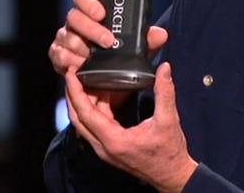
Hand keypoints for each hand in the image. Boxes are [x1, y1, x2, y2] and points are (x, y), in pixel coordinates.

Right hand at [48, 0, 166, 74]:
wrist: (110, 84)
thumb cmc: (122, 58)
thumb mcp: (138, 49)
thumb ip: (148, 40)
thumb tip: (160, 34)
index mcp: (93, 14)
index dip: (89, 3)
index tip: (102, 13)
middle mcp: (76, 24)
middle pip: (74, 17)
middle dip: (91, 29)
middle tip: (108, 41)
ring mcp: (66, 39)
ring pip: (67, 37)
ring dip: (81, 48)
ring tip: (94, 56)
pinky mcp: (59, 56)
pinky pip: (59, 55)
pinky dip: (70, 61)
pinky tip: (81, 65)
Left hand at [64, 62, 197, 192]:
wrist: (173, 176)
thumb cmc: (170, 152)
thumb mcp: (168, 120)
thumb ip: (165, 92)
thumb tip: (164, 68)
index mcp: (114, 140)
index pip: (85, 113)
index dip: (76, 92)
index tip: (71, 75)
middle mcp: (104, 147)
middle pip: (78, 119)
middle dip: (73, 95)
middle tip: (73, 74)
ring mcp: (105, 150)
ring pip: (85, 124)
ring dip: (83, 103)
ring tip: (87, 81)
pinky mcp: (110, 149)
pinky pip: (95, 127)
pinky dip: (95, 110)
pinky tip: (103, 97)